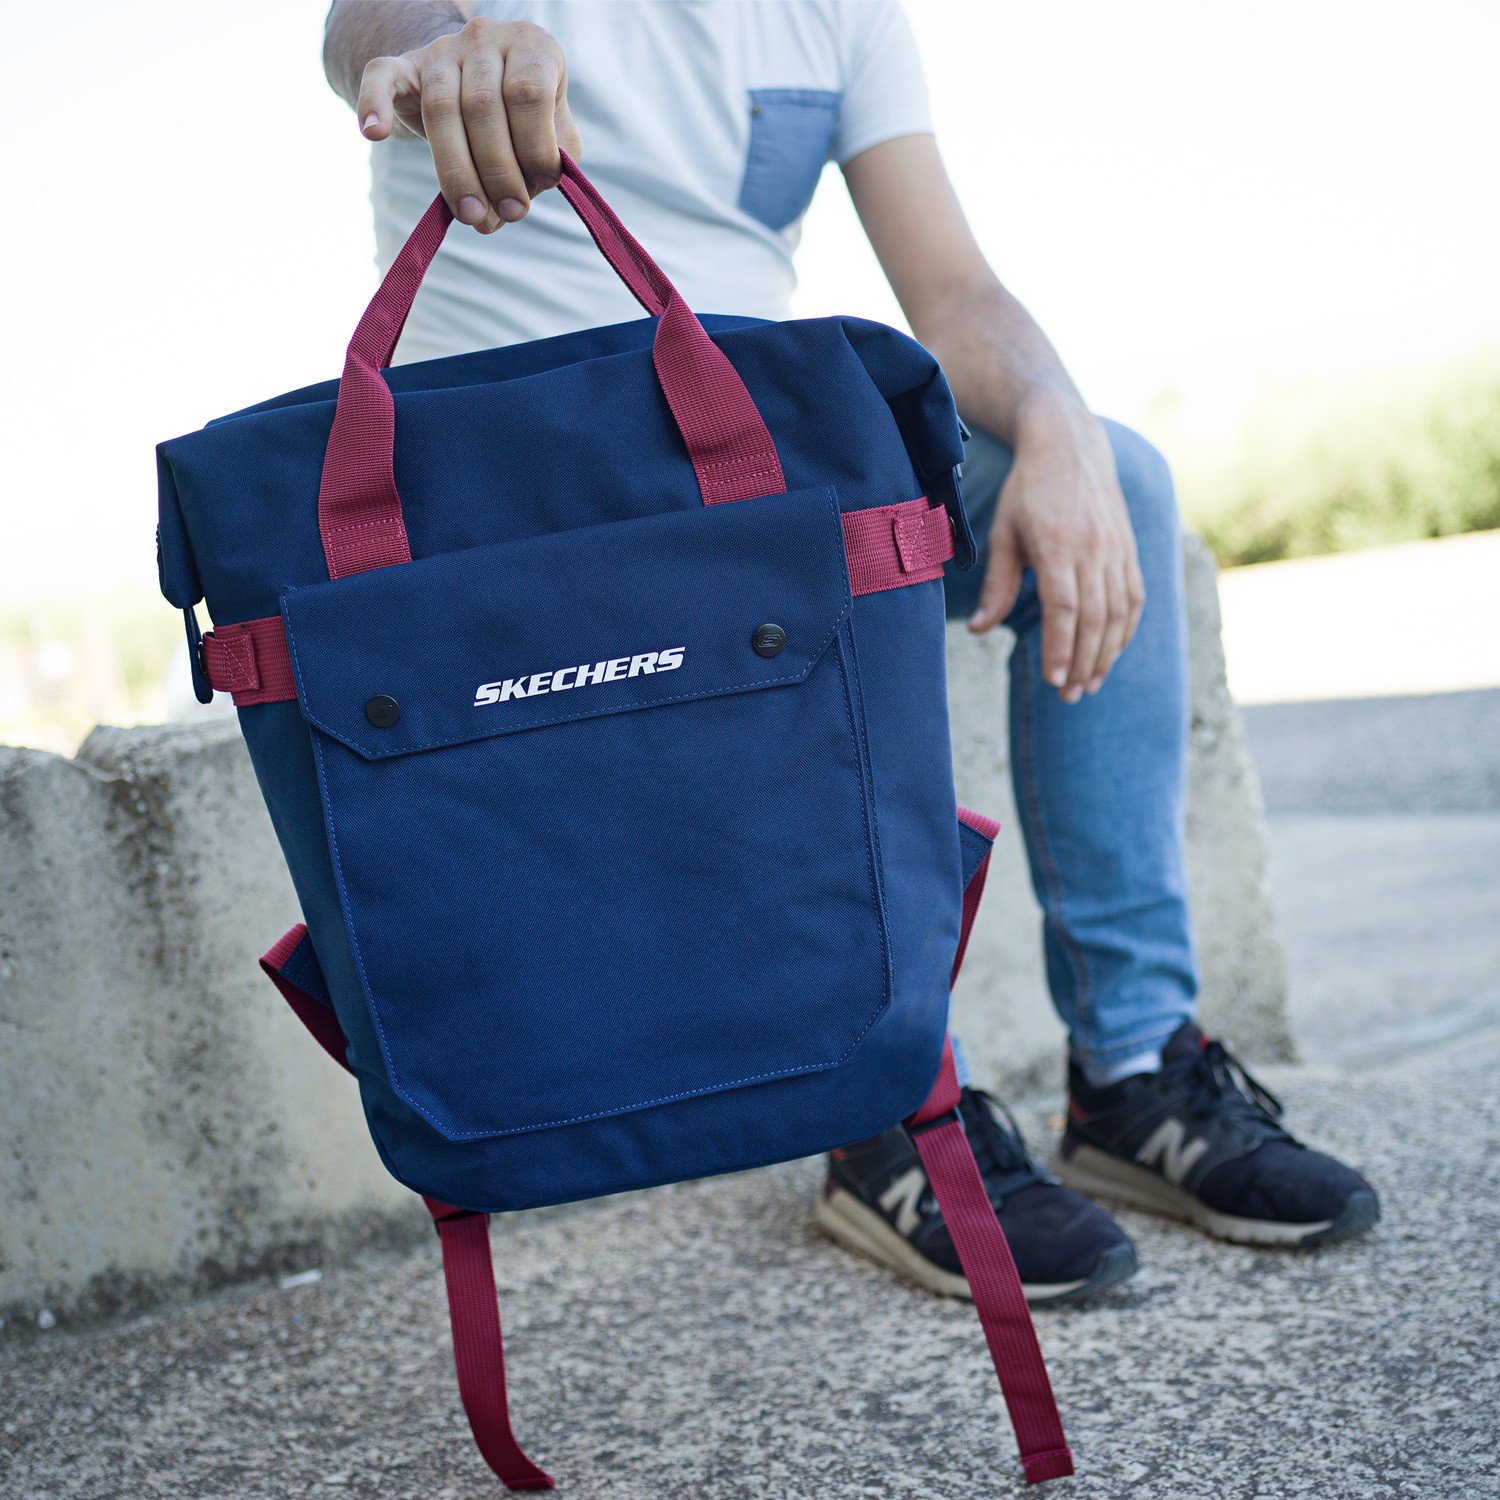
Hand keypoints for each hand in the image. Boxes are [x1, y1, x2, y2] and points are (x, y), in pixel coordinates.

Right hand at [357, 17, 581, 233]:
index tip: (543, 184)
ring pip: (441, 108)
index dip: (535, 147)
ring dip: (456, 171)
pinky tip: (374, 133)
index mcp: (531, 47)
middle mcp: (485, 39)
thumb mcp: (552, 135)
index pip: (530, 94)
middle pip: (483, 107)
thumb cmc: (524, 117)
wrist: (475, 79)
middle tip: (506, 214)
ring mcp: (442, 49)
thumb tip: (507, 211)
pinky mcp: (404, 64)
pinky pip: (381, 76)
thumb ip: (545, 168)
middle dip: (497, 172)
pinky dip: (373, 103)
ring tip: (470, 215)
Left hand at [969, 395, 1145, 702]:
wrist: (1070, 445)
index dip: (1060, 647)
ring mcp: (1116, 548)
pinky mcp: (1129, 548)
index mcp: (1057, 544)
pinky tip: (1110, 653)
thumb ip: (996, 584)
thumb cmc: (1027, 491)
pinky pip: (1134, 597)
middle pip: (1094, 617)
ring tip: (1089, 685)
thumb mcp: (1003, 533)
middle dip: (1083, 662)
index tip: (1053, 680)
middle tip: (1070, 696)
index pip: (1063, 608)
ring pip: (1118, 612)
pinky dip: (1124, 630)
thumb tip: (978, 630)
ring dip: (1106, 654)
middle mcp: (1093, 548)